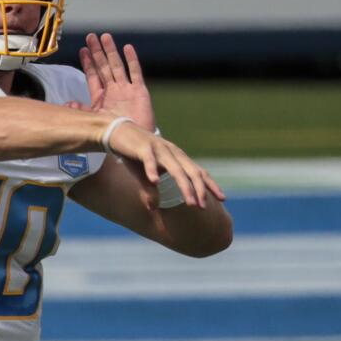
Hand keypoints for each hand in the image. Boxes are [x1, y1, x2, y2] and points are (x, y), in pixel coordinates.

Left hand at [77, 32, 156, 130]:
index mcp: (102, 97)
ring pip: (117, 66)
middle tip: (91, 37)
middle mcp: (113, 91)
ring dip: (111, 52)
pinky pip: (135, 72)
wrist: (133, 141)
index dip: (88, 63)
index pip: (93, 76)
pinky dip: (131, 60)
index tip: (83, 50)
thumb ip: (82, 110)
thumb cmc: (115, 134)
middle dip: (97, 52)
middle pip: (104, 67)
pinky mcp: (139, 92)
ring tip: (105, 37)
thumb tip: (68, 103)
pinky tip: (127, 48)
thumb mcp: (96, 121)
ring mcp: (126, 90)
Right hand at [101, 119, 224, 209]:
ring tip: (190, 203)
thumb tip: (154, 208)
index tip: (223, 199)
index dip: (211, 185)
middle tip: (203, 207)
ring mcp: (159, 149)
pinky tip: (155, 181)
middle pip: (192, 172)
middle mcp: (173, 153)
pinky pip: (149, 159)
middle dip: (200, 190)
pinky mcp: (143, 147)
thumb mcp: (145, 175)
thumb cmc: (135, 156)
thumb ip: (151, 191)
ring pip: (176, 169)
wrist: (118, 132)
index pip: (199, 172)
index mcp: (178, 158)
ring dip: (184, 186)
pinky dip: (153, 170)